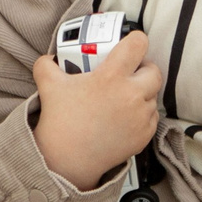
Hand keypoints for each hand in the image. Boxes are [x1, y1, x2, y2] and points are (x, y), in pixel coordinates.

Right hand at [31, 32, 162, 189]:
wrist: (66, 161)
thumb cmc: (60, 122)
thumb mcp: (48, 86)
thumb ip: (47, 65)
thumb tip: (49, 58)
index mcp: (111, 77)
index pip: (138, 45)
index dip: (136, 40)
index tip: (130, 44)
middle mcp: (131, 95)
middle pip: (154, 71)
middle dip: (144, 68)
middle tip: (129, 73)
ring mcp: (140, 116)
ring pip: (153, 95)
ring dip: (143, 93)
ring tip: (123, 97)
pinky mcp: (144, 135)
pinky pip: (152, 117)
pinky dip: (142, 114)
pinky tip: (124, 116)